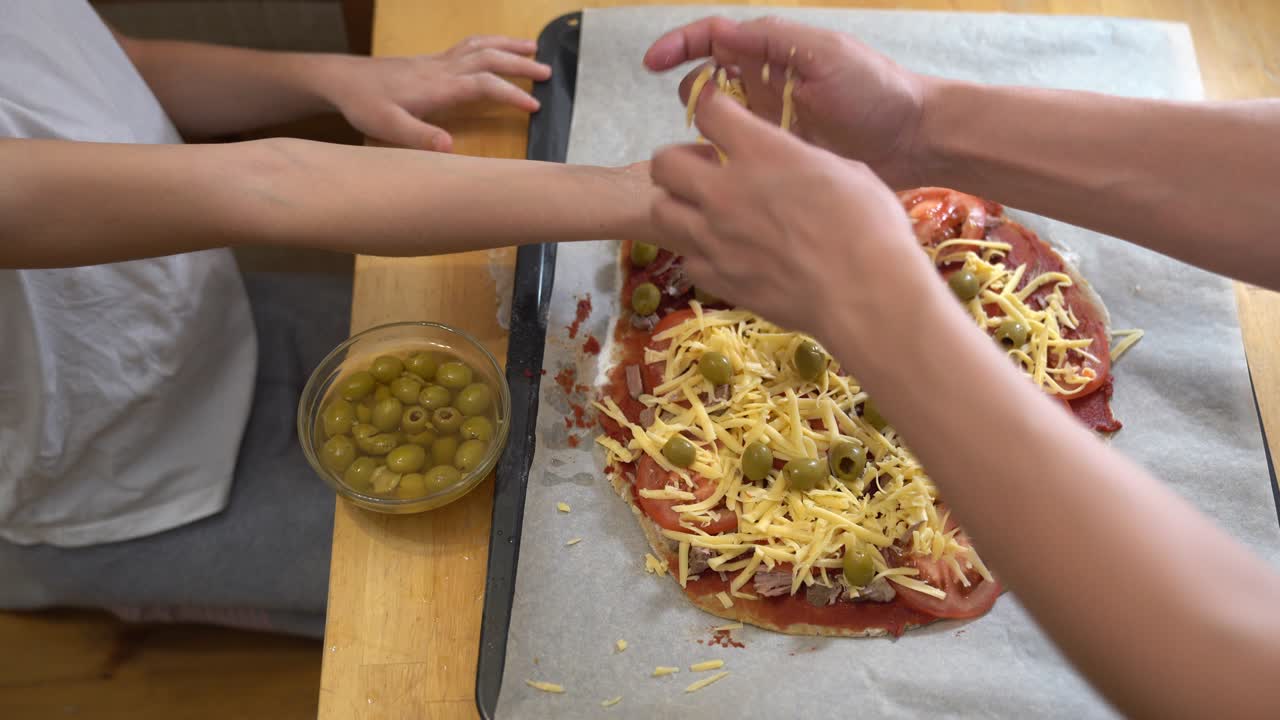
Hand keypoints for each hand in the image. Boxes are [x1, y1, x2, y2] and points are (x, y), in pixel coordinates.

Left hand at [323, 36, 550, 151]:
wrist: (342, 80)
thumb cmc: (364, 105)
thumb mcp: (387, 127)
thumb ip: (419, 137)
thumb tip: (450, 147)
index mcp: (438, 87)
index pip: (484, 84)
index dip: (511, 93)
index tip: (534, 105)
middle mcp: (441, 69)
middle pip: (489, 58)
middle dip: (520, 64)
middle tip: (548, 73)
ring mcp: (436, 62)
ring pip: (479, 46)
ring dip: (507, 46)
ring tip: (532, 49)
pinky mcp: (430, 62)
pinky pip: (467, 46)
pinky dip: (489, 44)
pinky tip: (494, 50)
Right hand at [645, 16, 926, 186]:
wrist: (916, 138)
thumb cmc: (876, 89)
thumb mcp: (826, 55)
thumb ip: (774, 42)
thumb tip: (720, 34)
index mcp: (774, 51)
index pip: (712, 39)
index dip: (678, 46)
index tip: (651, 64)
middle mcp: (765, 84)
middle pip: (706, 83)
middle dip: (693, 96)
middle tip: (705, 119)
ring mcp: (770, 123)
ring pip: (716, 124)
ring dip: (705, 133)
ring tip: (714, 151)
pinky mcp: (779, 157)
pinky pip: (738, 157)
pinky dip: (723, 163)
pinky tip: (722, 177)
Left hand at [649, 86, 938, 352]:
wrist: (865, 295)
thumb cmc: (871, 227)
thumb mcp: (843, 170)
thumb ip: (799, 160)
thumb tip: (790, 163)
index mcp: (761, 153)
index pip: (708, 111)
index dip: (712, 110)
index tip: (721, 119)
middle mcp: (725, 190)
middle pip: (664, 162)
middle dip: (679, 162)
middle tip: (703, 173)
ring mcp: (714, 237)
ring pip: (661, 210)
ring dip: (679, 207)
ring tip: (706, 215)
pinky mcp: (717, 277)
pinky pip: (687, 258)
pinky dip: (700, 254)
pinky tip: (725, 256)